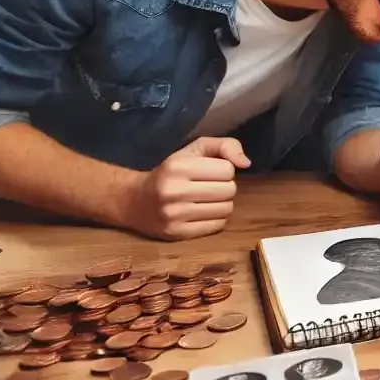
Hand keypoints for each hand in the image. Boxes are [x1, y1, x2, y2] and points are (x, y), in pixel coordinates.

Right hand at [126, 137, 250, 240]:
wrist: (133, 201)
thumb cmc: (169, 173)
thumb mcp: (192, 150)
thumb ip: (223, 146)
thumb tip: (246, 163)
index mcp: (177, 166)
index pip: (228, 169)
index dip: (224, 170)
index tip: (209, 172)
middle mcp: (174, 191)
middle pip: (229, 190)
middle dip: (224, 187)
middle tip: (209, 187)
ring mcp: (175, 215)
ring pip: (226, 209)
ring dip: (222, 203)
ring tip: (206, 200)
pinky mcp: (177, 233)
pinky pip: (217, 226)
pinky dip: (216, 218)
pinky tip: (201, 212)